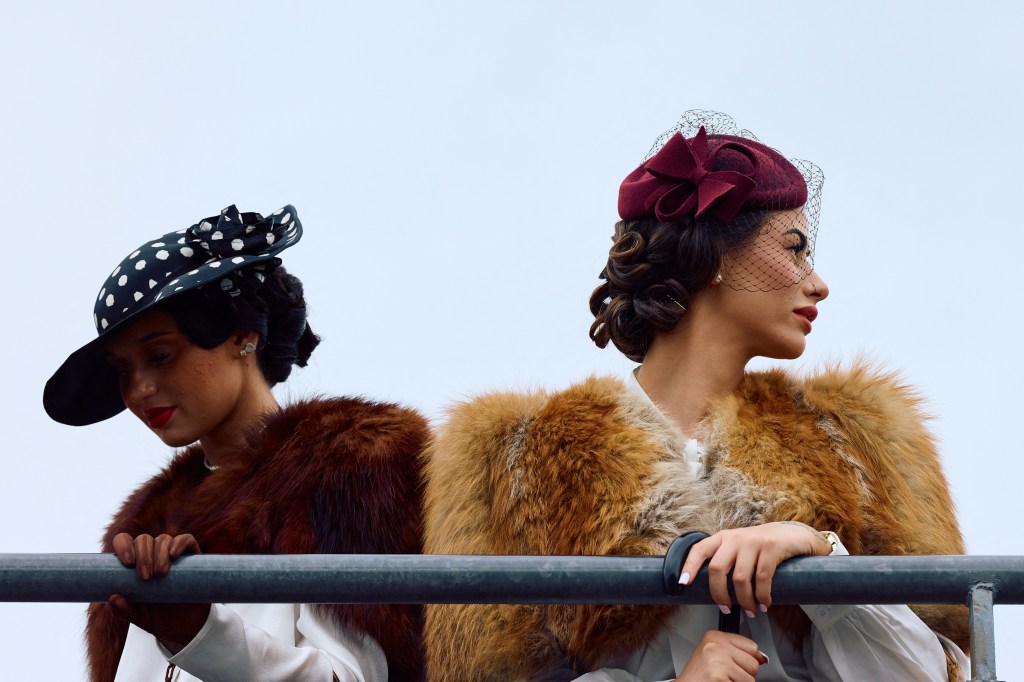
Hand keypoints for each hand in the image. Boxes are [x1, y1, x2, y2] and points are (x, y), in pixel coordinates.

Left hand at [108, 533, 210, 651]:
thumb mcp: (137, 616)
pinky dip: (179, 543)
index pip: (124, 541)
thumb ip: (123, 610)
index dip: (123, 545)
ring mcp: (172, 553)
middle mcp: (152, 554)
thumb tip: (113, 598)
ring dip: (159, 553)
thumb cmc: (156, 616)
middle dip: (143, 556)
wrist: (183, 624)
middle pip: (144, 539)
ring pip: (163, 539)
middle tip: (145, 578)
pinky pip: (186, 540)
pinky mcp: (191, 555)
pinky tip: (174, 555)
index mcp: (134, 563)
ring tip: (160, 574)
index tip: (127, 563)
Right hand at [673, 630, 767, 681]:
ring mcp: (718, 661)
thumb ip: (737, 652)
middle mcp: (716, 646)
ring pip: (750, 679)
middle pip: (753, 663)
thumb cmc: (699, 674)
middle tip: (726, 674)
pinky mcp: (719, 677)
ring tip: (723, 680)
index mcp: (715, 637)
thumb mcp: (715, 654)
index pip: (751, 646)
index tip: (737, 664)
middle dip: (744, 674)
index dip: (747, 659)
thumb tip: (763, 658)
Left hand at [678, 521, 831, 617]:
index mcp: (723, 538)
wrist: (794, 535)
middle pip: (716, 568)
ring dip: (744, 600)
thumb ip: (727, 560)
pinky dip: (762, 596)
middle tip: (727, 609)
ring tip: (751, 610)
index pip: (699, 549)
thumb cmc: (763, 547)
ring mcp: (753, 542)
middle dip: (719, 594)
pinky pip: (762, 578)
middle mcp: (735, 538)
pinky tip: (765, 603)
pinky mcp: (771, 548)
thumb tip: (713, 590)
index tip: (682, 584)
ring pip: (739, 578)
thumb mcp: (740, 548)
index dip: (688, 566)